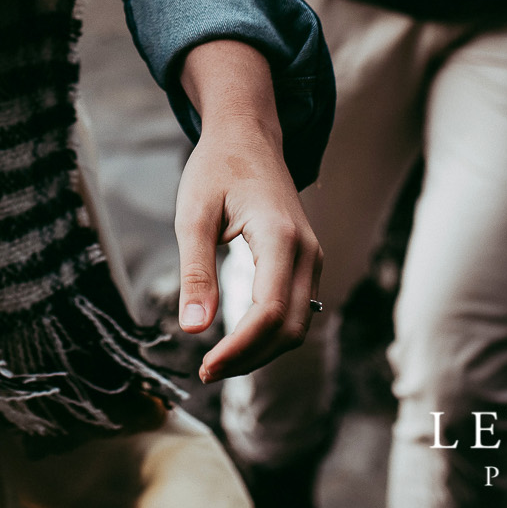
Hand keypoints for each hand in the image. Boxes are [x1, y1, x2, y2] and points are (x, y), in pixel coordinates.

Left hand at [172, 39, 322, 382]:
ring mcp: (313, 257)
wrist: (249, 135)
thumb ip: (195, 271)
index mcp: (280, 237)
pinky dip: (271, 334)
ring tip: (218, 362)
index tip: (204, 368)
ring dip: (262, 351)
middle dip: (250, 358)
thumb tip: (193, 328)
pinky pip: (297, 310)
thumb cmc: (217, 168)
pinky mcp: (307, 262)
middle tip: (206, 372)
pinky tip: (239, 341)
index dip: (240, 350)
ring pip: (298, 325)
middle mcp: (307, 252)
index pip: (269, 312)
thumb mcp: (193, 214)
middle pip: (289, 328)